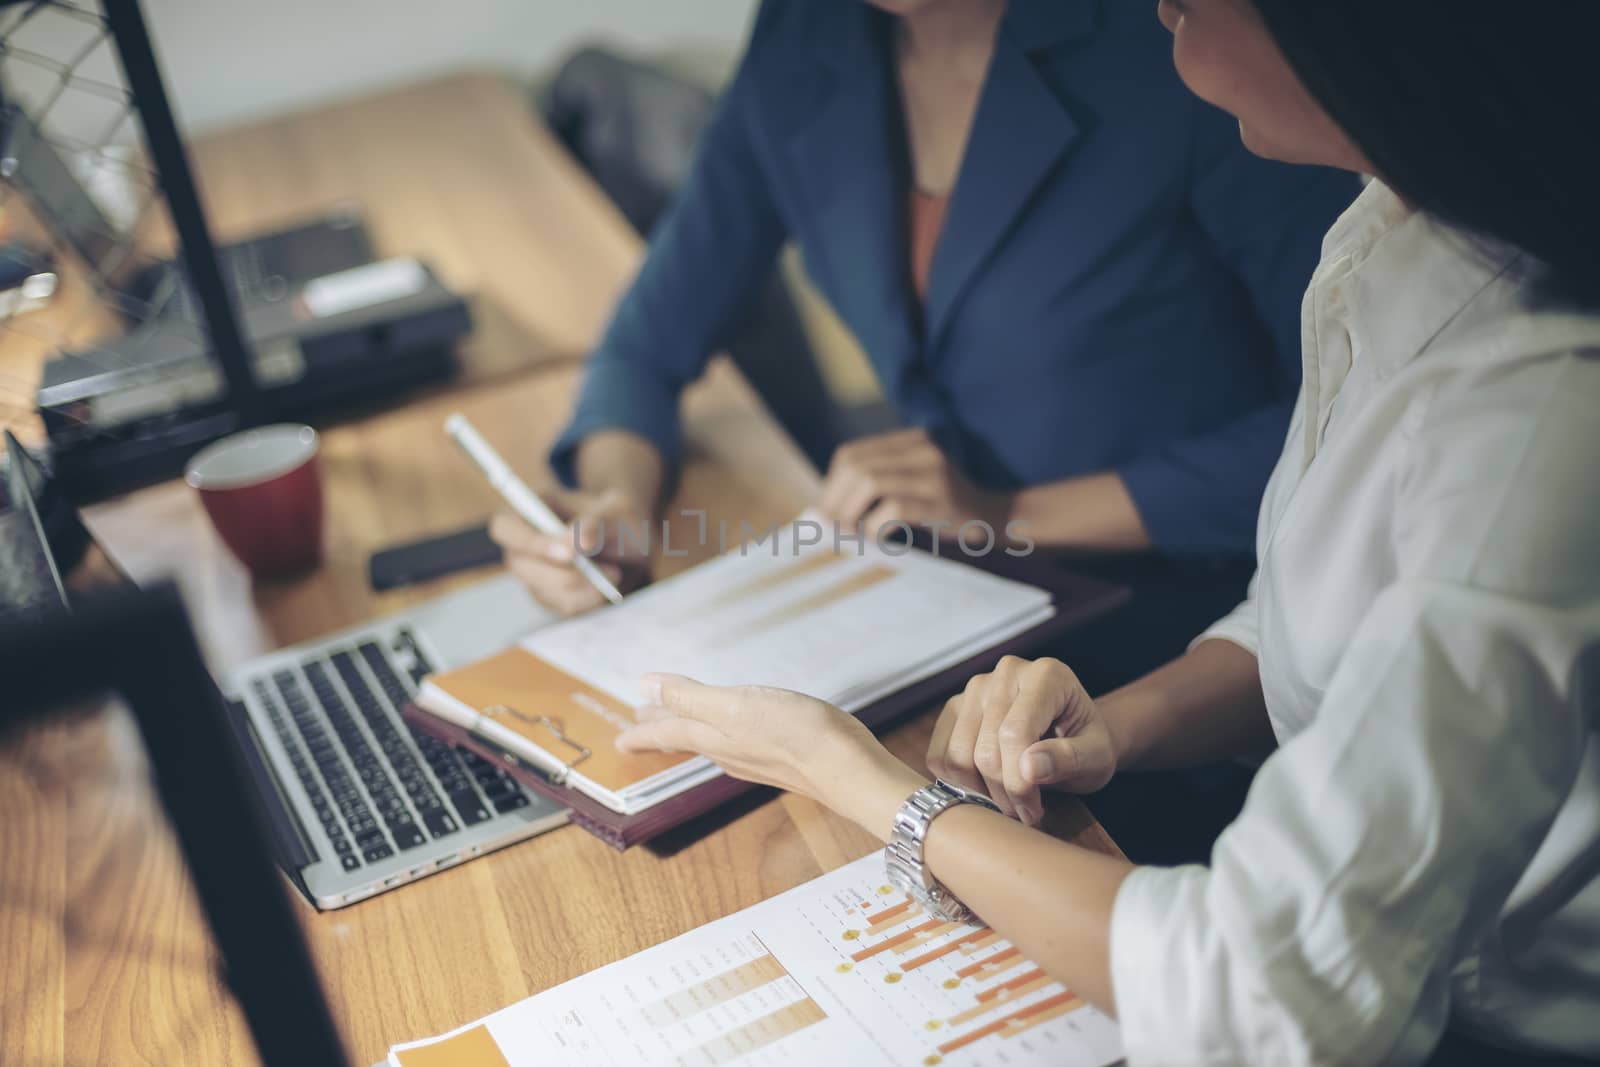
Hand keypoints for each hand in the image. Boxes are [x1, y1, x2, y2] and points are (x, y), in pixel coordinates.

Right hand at [488, 487, 649, 614]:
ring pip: (543, 591)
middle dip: (564, 574)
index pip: (504, 527)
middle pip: (520, 565)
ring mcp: (532, 571)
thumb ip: (595, 522)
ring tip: (615, 573)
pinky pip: (560, 606)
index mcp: (530, 507)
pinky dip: (587, 600)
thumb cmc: (619, 518)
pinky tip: (605, 586)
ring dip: (583, 588)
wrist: (631, 545)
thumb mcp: (616, 509)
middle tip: (609, 571)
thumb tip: (575, 543)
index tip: (570, 554)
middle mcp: (523, 542)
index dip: (529, 542)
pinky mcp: (548, 595)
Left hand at [616, 674, 901, 804]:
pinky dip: (723, 733)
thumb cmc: (795, 734)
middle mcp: (730, 751)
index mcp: (713, 736)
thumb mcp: (734, 706)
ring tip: (680, 725)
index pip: (667, 731)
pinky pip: (738, 742)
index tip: (620, 737)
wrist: (848, 769)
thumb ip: (688, 697)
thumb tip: (643, 689)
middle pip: (687, 737)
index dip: (642, 731)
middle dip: (663, 729)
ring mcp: (756, 756)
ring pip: (711, 740)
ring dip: (690, 729)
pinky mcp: (782, 755)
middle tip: (641, 726)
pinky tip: (736, 732)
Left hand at [816, 428, 1009, 539]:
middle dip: (835, 499)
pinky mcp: (942, 500)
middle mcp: (922, 448)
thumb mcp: (909, 484)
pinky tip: (876, 537)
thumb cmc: (941, 507)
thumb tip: (823, 510)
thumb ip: (874, 486)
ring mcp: (934, 472)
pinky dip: (875, 525)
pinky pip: (894, 507)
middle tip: (830, 527)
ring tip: (850, 533)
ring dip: (851, 512)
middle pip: (857, 466)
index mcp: (910, 440)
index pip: (852, 454)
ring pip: (871, 482)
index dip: (831, 484)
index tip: (825, 511)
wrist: (992, 517)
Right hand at [926, 657, 1117, 824]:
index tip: (1034, 810)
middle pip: (985, 749)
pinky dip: (957, 783)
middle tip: (1025, 813)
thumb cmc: (1087, 743)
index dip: (1020, 782)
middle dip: (1003, 793)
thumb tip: (1030, 767)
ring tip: (1008, 803)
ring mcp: (975, 688)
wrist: (1073, 734)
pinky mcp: (955, 707)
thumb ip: (1069, 758)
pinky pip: (939, 755)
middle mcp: (1006, 673)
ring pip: (957, 756)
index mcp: (1046, 675)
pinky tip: (986, 789)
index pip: (1015, 733)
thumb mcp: (1096, 756)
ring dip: (980, 792)